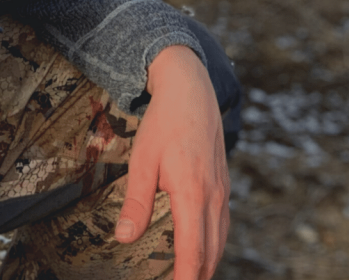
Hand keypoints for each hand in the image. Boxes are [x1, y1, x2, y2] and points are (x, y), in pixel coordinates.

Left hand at [115, 45, 229, 279]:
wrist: (191, 88)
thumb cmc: (164, 122)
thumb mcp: (143, 159)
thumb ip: (136, 201)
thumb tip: (124, 238)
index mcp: (193, 194)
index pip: (192, 253)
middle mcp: (214, 196)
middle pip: (210, 253)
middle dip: (197, 277)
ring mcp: (222, 189)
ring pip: (220, 239)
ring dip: (207, 263)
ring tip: (190, 277)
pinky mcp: (223, 181)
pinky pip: (223, 223)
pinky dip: (214, 243)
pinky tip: (203, 246)